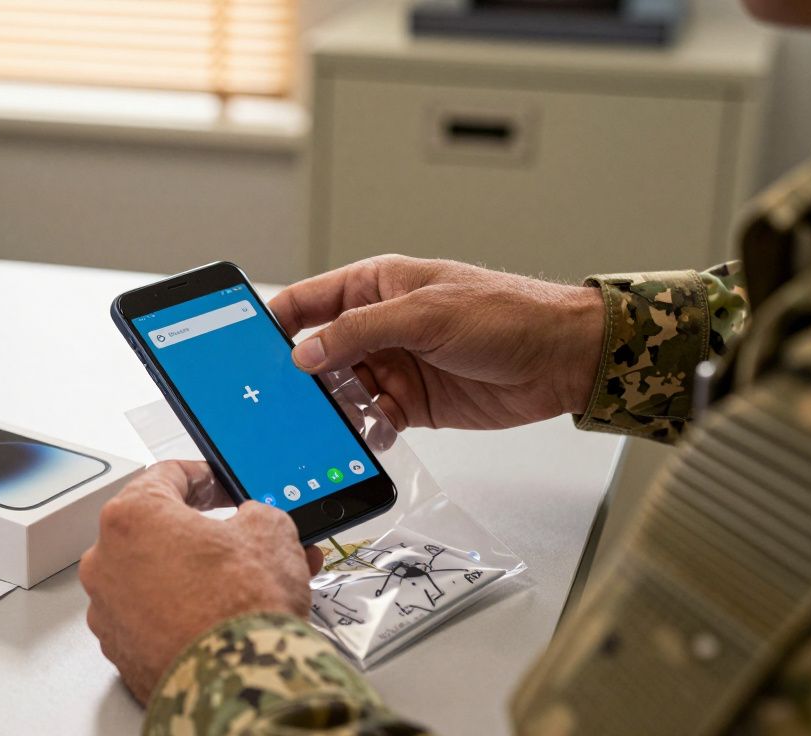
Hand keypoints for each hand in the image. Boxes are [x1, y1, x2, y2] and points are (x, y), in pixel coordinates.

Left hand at [80, 461, 323, 702]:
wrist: (238, 684)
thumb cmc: (241, 607)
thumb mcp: (270, 532)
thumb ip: (256, 515)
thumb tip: (254, 523)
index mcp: (132, 517)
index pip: (165, 475)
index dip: (203, 476)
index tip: (219, 484)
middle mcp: (106, 560)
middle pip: (156, 530)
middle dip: (203, 533)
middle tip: (239, 537)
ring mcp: (108, 609)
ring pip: (154, 577)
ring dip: (195, 575)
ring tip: (246, 583)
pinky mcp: (120, 650)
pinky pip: (151, 617)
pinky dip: (181, 612)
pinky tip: (221, 615)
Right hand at [269, 255, 604, 430]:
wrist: (563, 359)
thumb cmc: (508, 314)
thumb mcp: (425, 314)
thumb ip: (359, 331)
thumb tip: (305, 352)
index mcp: (375, 286)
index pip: (308, 302)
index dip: (275, 323)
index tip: (246, 349)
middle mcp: (379, 326)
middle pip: (318, 353)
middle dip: (300, 377)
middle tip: (279, 400)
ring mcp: (394, 365)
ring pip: (341, 392)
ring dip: (334, 409)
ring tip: (325, 425)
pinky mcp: (412, 403)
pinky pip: (372, 420)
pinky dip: (366, 431)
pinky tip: (370, 436)